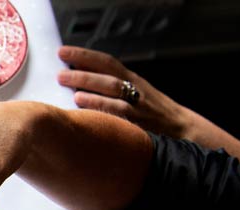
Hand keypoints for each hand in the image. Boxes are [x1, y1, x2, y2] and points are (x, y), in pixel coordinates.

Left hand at [56, 46, 189, 138]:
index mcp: (131, 78)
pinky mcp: (139, 124)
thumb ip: (108, 84)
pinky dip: (106, 115)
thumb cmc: (149, 109)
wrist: (179, 128)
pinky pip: (121, 117)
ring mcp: (138, 106)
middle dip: (84, 75)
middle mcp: (135, 89)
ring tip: (74, 94)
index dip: (84, 55)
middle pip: (108, 78)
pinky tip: (90, 117)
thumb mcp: (133, 90)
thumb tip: (75, 76)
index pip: (106, 62)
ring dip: (94, 95)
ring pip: (116, 97)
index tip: (62, 52)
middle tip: (60, 75)